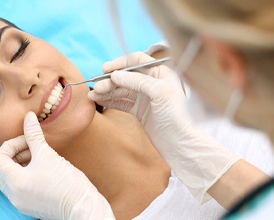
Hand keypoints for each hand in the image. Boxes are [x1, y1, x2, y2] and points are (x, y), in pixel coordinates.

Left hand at [0, 112, 114, 219]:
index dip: (11, 144)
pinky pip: (18, 188)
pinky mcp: (29, 206)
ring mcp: (20, 203)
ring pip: (9, 180)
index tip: (28, 140)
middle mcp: (13, 195)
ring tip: (38, 157)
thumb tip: (29, 117)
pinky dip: (24, 176)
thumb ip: (34, 135)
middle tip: (30, 147)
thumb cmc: (67, 182)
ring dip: (18, 165)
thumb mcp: (48, 155)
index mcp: (15, 182)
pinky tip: (41, 169)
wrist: (83, 207)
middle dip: (13, 155)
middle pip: (0, 170)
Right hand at [88, 52, 240, 202]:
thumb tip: (115, 75)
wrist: (179, 143)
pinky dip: (110, 100)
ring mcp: (145, 97)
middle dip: (111, 81)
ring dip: (107, 91)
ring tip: (94, 95)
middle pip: (126, 76)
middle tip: (98, 87)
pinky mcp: (139, 111)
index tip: (106, 69)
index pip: (137, 60)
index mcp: (161, 73)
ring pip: (121, 89)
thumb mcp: (159, 92)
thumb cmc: (177, 116)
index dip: (120, 63)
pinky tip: (99, 100)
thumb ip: (137, 81)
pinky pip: (121, 102)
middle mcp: (152, 83)